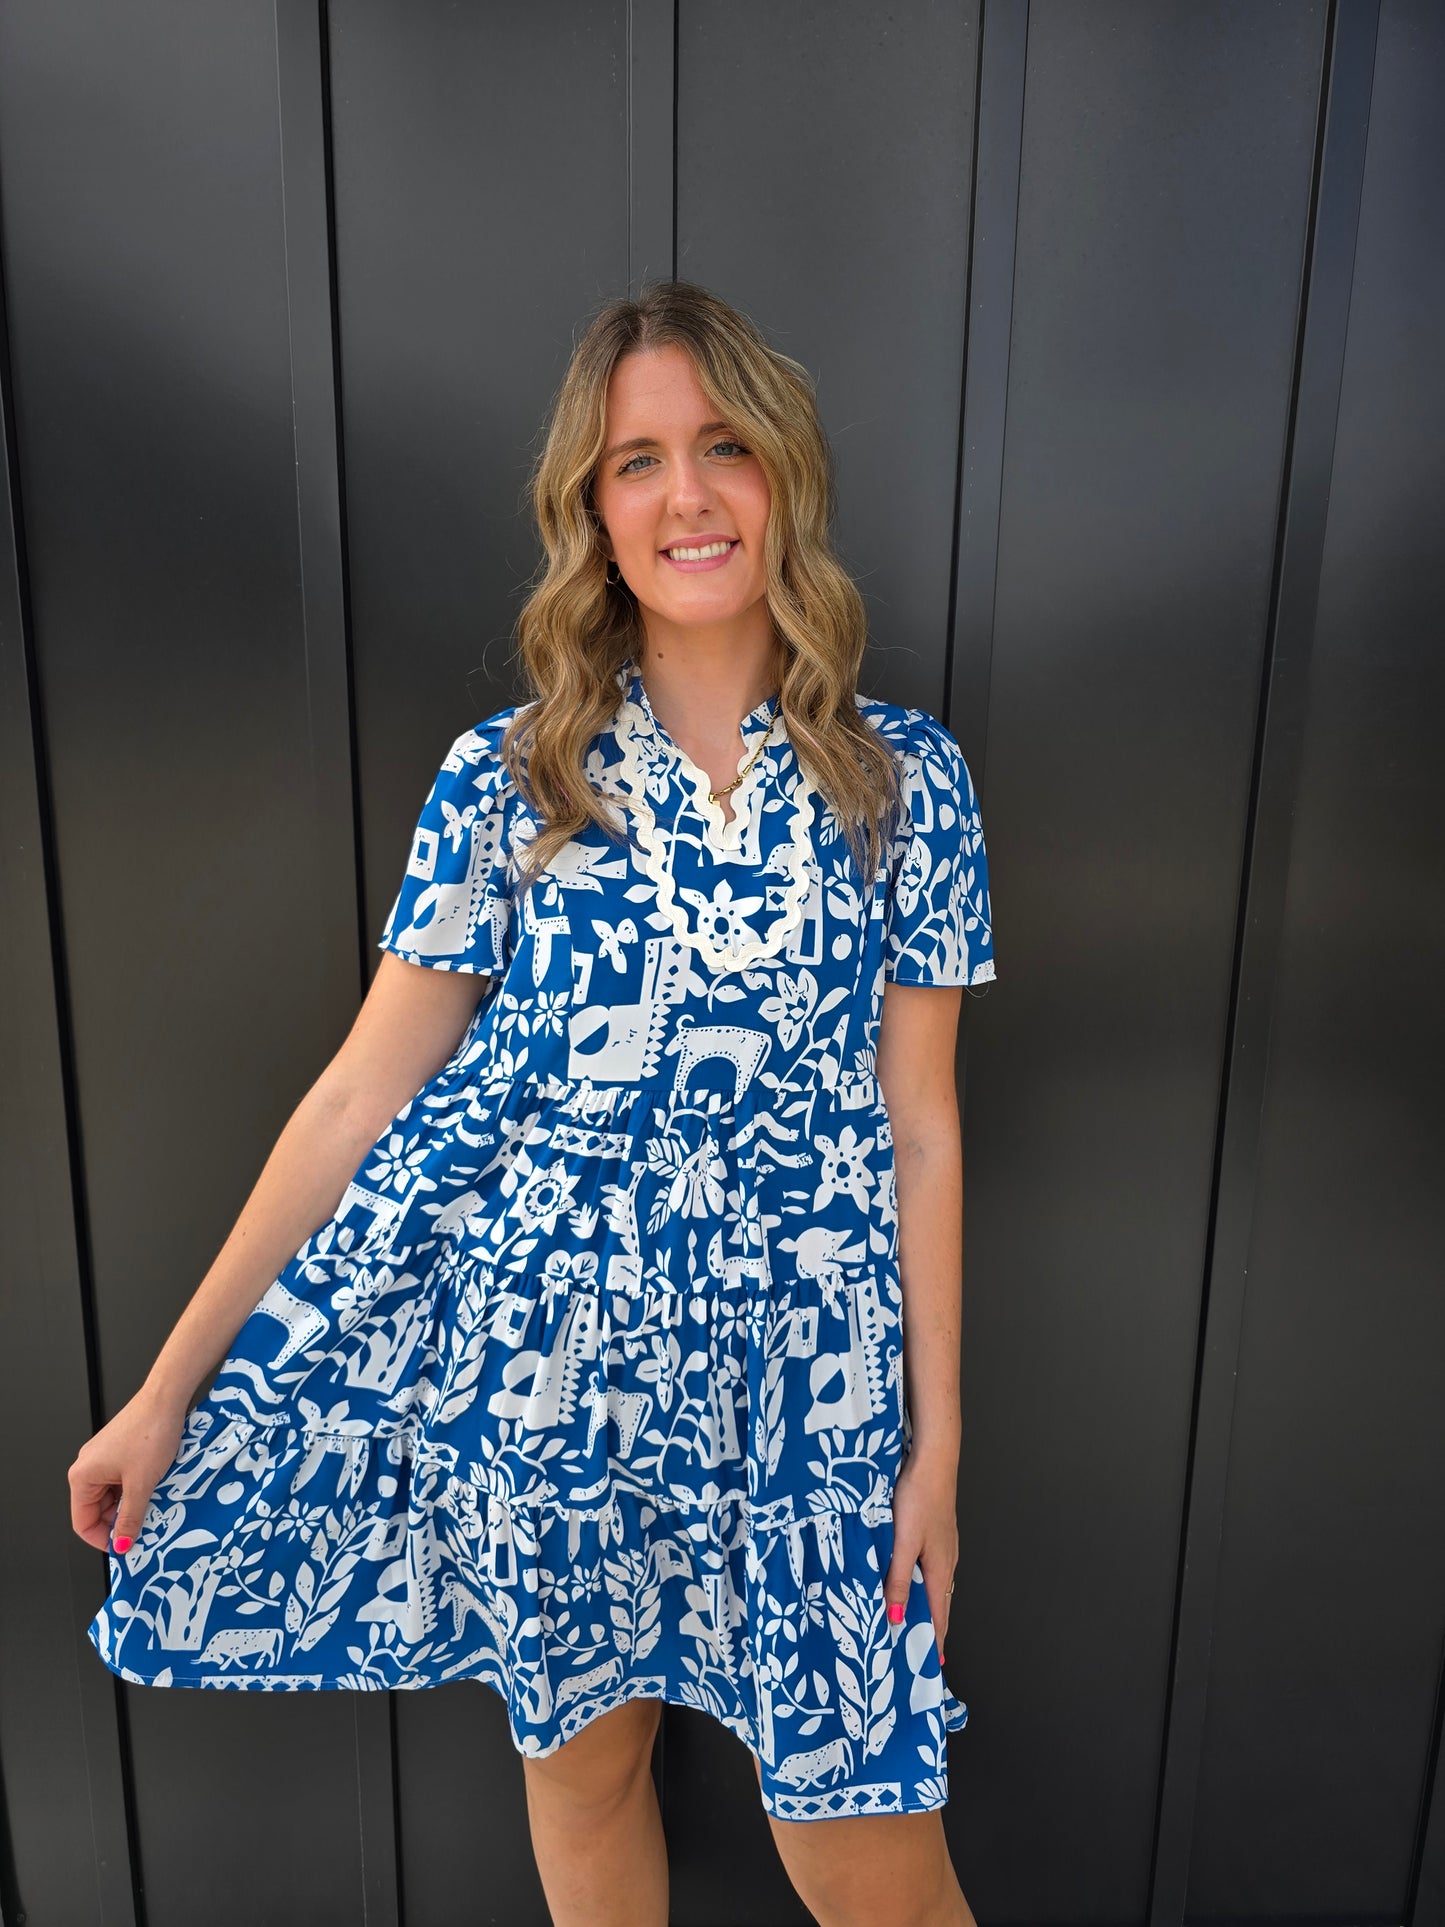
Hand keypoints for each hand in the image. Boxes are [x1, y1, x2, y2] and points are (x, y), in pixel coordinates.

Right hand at [68, 1390, 187, 1553]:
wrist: (166, 1398)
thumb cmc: (150, 1432)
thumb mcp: (141, 1484)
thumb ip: (130, 1518)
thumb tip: (122, 1543)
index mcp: (82, 1476)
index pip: (82, 1522)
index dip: (102, 1539)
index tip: (124, 1548)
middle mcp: (88, 1467)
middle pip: (97, 1510)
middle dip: (119, 1523)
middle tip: (144, 1531)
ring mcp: (104, 1458)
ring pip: (112, 1497)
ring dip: (130, 1506)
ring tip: (152, 1508)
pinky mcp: (120, 1452)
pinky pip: (122, 1482)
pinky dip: (136, 1490)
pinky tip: (154, 1492)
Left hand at [882, 1447, 958, 1663]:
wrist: (933, 1461)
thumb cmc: (919, 1499)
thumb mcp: (904, 1543)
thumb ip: (898, 1580)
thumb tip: (895, 1618)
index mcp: (940, 1571)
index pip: (940, 1619)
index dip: (935, 1645)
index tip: (931, 1670)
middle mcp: (946, 1563)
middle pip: (938, 1605)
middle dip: (929, 1631)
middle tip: (915, 1654)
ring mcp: (943, 1547)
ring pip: (933, 1586)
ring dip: (923, 1607)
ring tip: (909, 1624)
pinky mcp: (936, 1533)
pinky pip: (930, 1569)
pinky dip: (920, 1584)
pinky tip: (908, 1580)